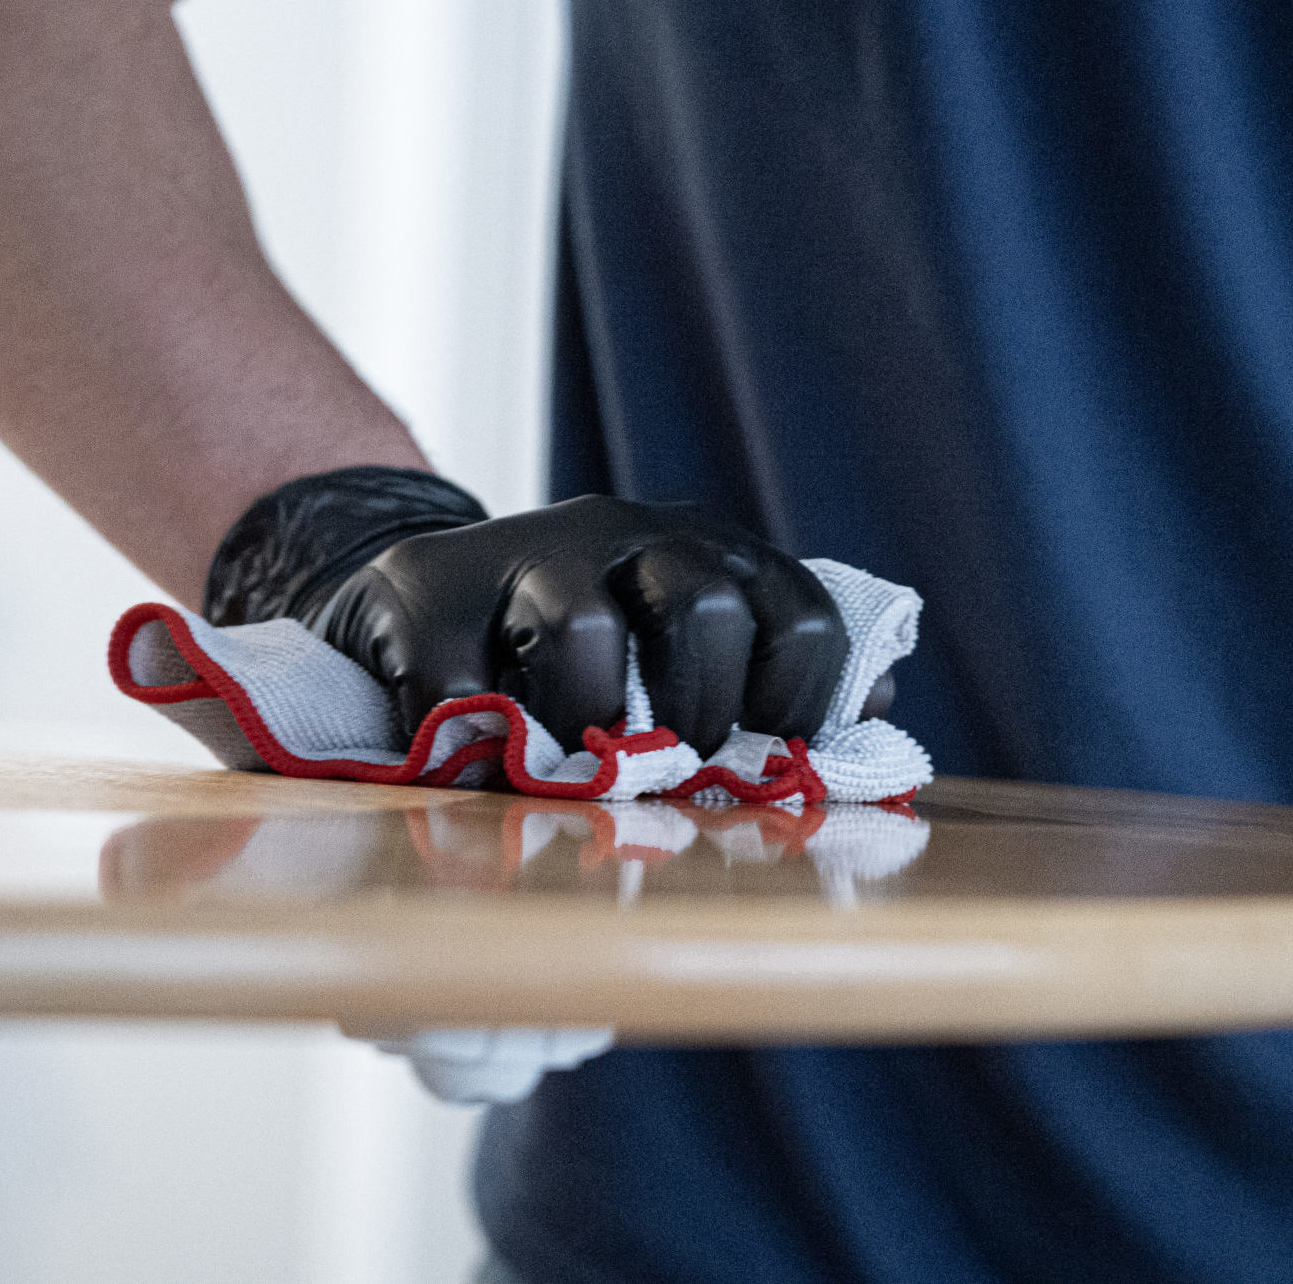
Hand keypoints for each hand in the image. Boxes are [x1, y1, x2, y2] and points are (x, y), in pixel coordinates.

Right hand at [312, 496, 848, 755]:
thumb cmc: (571, 636)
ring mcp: (517, 552)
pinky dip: (469, 742)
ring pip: (582, 629)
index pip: (797, 613)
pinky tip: (470, 746)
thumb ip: (771, 668)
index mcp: (699, 546)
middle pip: (700, 606)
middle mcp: (617, 530)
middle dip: (694, 712)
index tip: (759, 752)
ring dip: (579, 719)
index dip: (797, 703)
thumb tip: (875, 709)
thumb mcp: (678, 637)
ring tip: (561, 753)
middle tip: (660, 762)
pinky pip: (459, 682)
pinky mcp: (424, 590)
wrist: (418, 591)